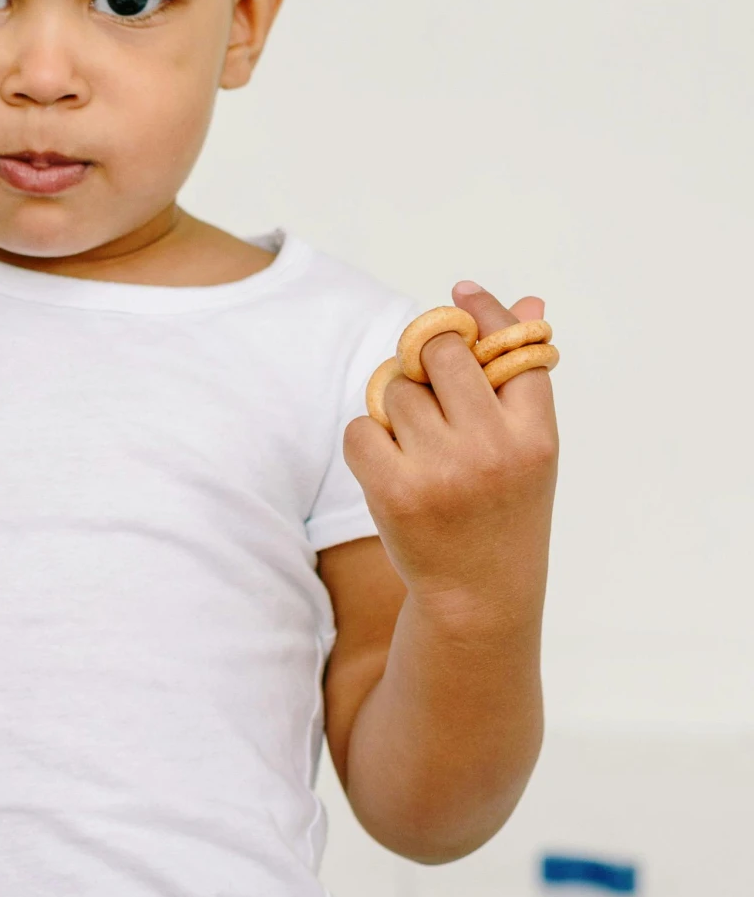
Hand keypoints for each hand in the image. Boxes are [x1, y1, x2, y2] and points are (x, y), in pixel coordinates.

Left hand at [343, 281, 557, 620]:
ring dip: (396, 405)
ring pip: (395, 387)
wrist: (479, 599)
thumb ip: (521, 378)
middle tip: (429, 385)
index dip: (484, 313)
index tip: (459, 296)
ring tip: (419, 445)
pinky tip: (393, 468)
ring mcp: (444, 472)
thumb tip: (529, 301)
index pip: (512, 346)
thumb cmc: (503, 509)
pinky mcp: (396, 492)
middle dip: (426, 357)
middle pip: (440, 349)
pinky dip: (368, 440)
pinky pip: (361, 427)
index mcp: (536, 435)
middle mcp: (494, 449)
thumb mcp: (529, 448)